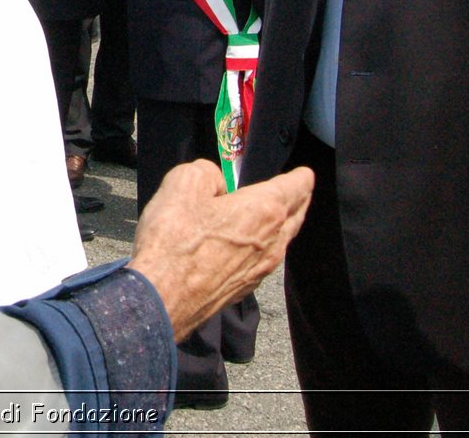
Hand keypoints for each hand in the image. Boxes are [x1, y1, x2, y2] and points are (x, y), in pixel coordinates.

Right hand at [128, 160, 311, 339]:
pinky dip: (266, 246)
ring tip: (280, 215)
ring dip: (285, 224)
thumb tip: (216, 183)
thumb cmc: (175, 239)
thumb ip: (207, 172)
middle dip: (299, 199)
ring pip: (283, 240)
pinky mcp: (245, 287)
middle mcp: (271, 241)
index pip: (296, 187)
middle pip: (296, 214)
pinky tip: (251, 245)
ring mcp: (261, 268)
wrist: (164, 296)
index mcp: (263, 210)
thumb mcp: (183, 183)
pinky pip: (265, 260)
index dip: (302, 176)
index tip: (305, 173)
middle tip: (299, 190)